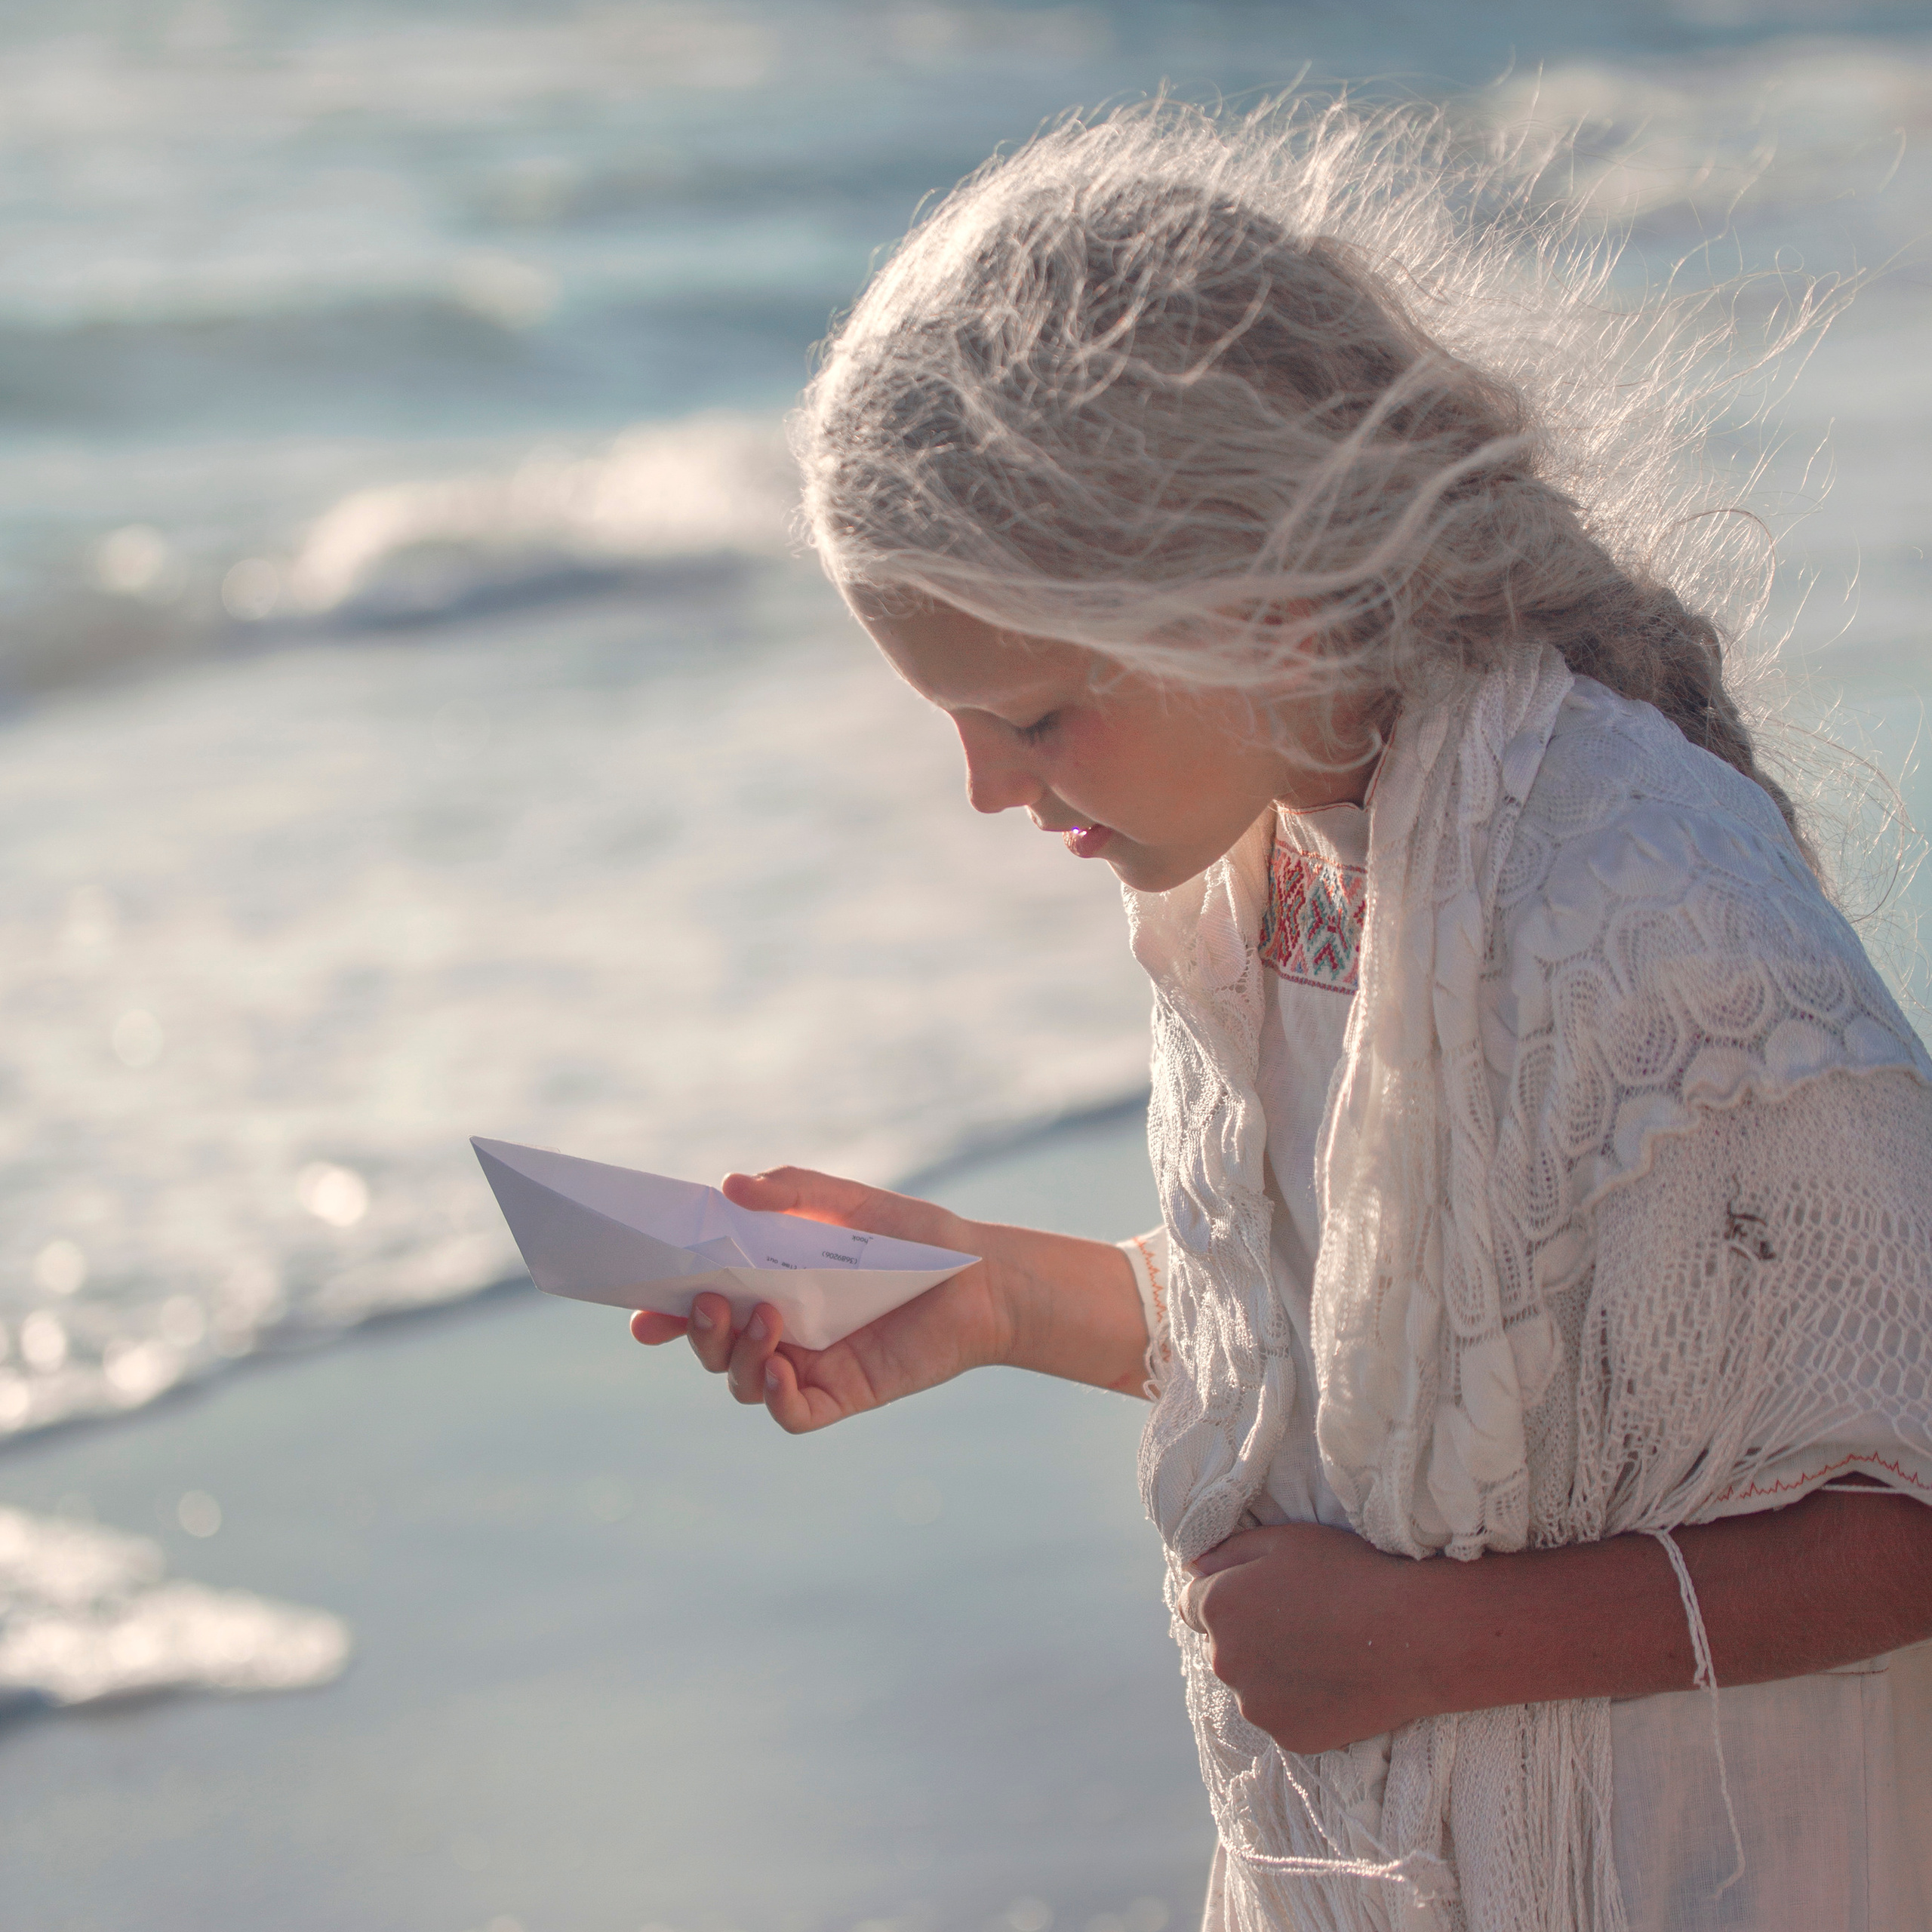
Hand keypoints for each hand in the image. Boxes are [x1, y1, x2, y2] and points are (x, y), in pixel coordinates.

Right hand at [629, 1166, 1012, 1432]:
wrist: (980, 1276)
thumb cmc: (912, 1234)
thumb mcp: (843, 1201)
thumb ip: (787, 1190)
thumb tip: (727, 1185)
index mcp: (768, 1284)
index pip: (699, 1302)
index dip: (660, 1310)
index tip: (638, 1307)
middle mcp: (780, 1329)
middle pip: (710, 1347)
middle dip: (692, 1331)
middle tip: (705, 1302)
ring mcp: (808, 1365)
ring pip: (740, 1382)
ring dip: (735, 1355)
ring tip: (763, 1318)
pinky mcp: (842, 1395)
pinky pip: (789, 1413)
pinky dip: (773, 1396)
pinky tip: (779, 1367)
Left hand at [1181, 1524, 1431, 1754]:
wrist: (1413, 1636)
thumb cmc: (1348, 1575)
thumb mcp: (1283, 1540)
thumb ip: (1227, 1552)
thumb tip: (1193, 1566)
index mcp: (1217, 1608)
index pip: (1193, 1603)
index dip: (1226, 1593)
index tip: (1261, 1592)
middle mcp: (1224, 1661)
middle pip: (1222, 1646)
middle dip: (1247, 1633)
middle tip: (1301, 1619)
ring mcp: (1256, 1706)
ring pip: (1252, 1685)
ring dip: (1271, 1671)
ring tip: (1323, 1651)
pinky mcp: (1289, 1738)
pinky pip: (1282, 1715)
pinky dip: (1299, 1702)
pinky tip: (1335, 1680)